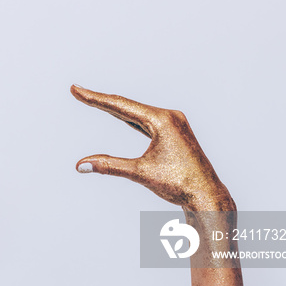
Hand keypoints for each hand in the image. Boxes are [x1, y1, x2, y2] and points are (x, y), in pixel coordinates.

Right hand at [71, 85, 233, 210]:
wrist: (208, 196)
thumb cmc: (179, 185)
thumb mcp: (140, 173)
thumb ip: (109, 165)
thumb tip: (81, 165)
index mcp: (162, 120)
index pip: (121, 106)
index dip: (95, 99)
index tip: (76, 90)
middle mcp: (169, 116)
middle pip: (126, 106)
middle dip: (101, 100)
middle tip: (77, 91)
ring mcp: (173, 123)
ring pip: (136, 113)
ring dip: (114, 108)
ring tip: (93, 100)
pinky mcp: (174, 132)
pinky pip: (145, 122)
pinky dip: (129, 119)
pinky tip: (119, 115)